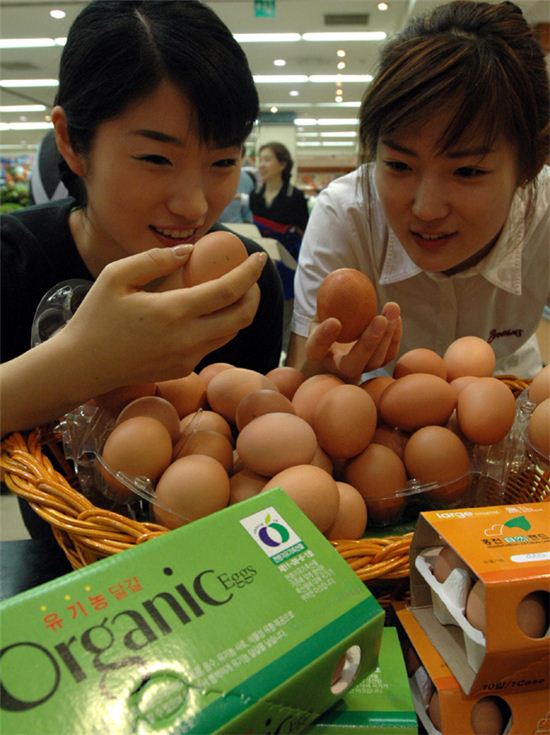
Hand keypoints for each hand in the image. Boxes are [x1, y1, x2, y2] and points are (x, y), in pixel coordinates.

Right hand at [56, 245, 266, 395]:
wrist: (83, 366)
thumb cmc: (95, 316)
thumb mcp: (115, 276)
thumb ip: (155, 259)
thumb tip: (190, 251)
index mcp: (173, 312)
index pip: (229, 290)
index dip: (251, 272)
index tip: (260, 257)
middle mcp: (188, 339)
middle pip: (243, 316)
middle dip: (254, 293)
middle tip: (250, 276)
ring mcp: (188, 358)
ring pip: (231, 332)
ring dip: (239, 311)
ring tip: (232, 290)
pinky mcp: (184, 370)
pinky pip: (212, 344)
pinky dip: (219, 325)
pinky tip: (207, 311)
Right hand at [304, 302, 401, 382]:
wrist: (340, 330)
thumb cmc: (328, 313)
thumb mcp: (322, 305)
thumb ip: (327, 297)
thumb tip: (339, 277)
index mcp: (316, 352)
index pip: (316, 349)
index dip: (324, 338)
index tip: (334, 321)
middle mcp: (336, 367)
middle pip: (352, 366)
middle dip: (368, 344)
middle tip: (380, 320)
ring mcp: (358, 369)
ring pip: (374, 363)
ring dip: (387, 336)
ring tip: (392, 308)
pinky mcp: (375, 364)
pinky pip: (388, 356)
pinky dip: (394, 337)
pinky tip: (396, 316)